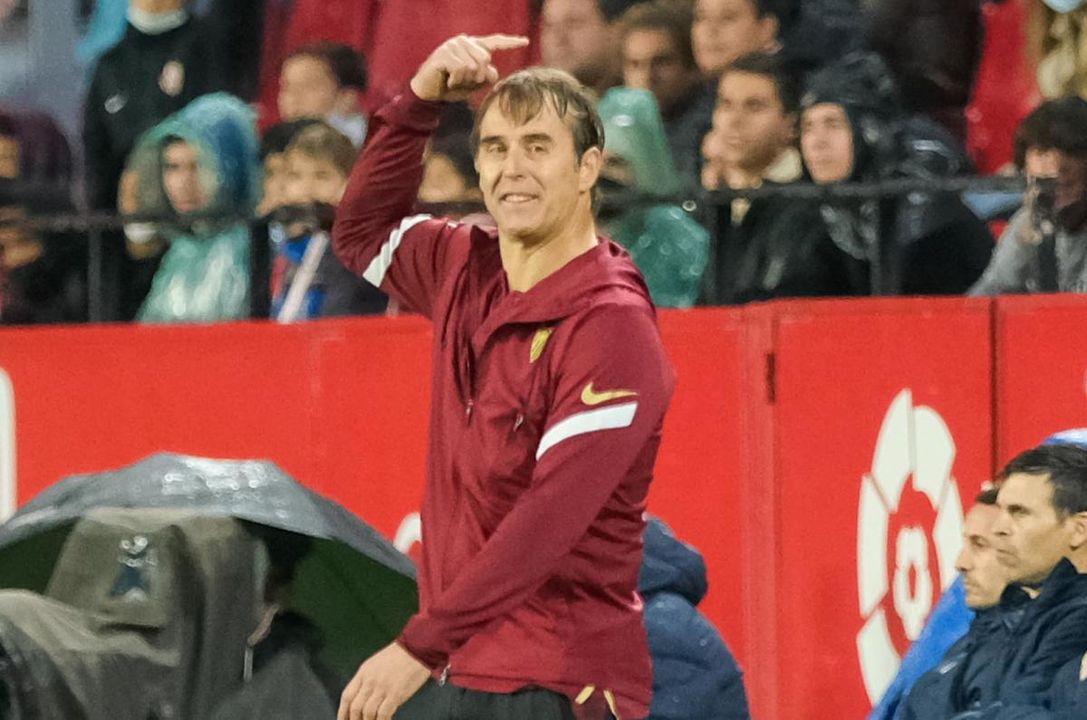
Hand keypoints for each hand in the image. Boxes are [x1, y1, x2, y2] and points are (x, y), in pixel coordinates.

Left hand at [337, 642, 431, 719]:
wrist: (416, 647)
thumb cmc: (399, 655)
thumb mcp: (376, 664)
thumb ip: (367, 680)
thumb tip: (363, 699)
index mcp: (364, 672)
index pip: (347, 696)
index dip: (342, 712)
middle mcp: (370, 681)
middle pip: (355, 707)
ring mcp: (383, 687)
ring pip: (368, 713)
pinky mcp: (396, 693)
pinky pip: (384, 714)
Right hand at [410, 34, 528, 102]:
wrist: (429, 92)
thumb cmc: (452, 86)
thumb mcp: (473, 84)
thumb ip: (486, 77)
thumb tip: (491, 72)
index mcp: (473, 46)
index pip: (495, 42)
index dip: (510, 42)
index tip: (525, 41)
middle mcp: (464, 41)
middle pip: (485, 59)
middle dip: (477, 76)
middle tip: (464, 82)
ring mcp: (453, 45)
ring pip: (472, 66)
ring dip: (464, 80)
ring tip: (453, 81)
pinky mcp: (444, 54)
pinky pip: (460, 69)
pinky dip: (456, 80)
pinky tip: (448, 80)